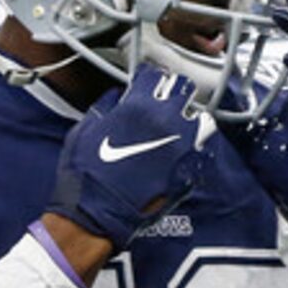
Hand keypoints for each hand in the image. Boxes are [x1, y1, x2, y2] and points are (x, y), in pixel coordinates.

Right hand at [49, 67, 210, 247]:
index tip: (149, 83)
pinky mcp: (192, 167)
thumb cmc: (85, 173)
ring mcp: (185, 144)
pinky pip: (203, 148)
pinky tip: (180, 152)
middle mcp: (167, 120)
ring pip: (202, 118)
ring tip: (178, 127)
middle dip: (175, 92)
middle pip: (184, 89)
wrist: (98, 212)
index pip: (156, 75)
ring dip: (190, 119)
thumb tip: (116, 97)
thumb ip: (105, 107)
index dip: (151, 78)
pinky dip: (194, 146)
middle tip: (166, 101)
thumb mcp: (84, 129)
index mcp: (138, 106)